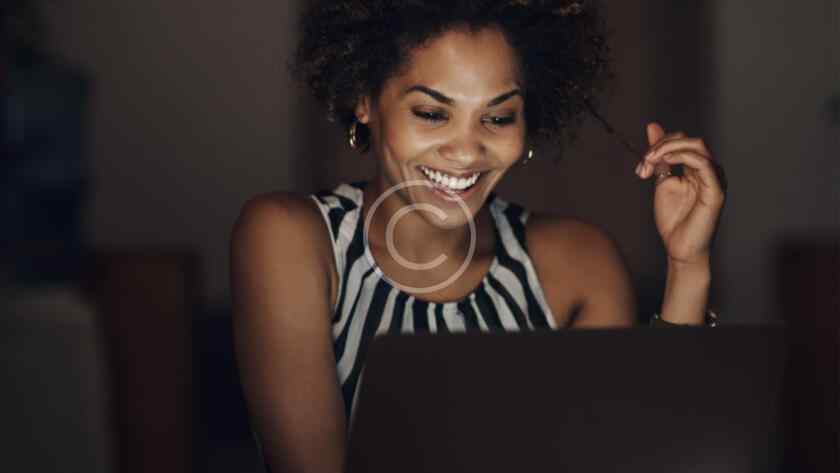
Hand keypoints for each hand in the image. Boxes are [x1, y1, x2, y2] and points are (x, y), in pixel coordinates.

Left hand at [634, 122, 725, 267]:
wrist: (678, 246)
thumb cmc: (673, 218)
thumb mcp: (661, 180)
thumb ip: (659, 156)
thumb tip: (652, 126)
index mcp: (698, 167)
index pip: (683, 142)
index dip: (660, 145)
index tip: (642, 163)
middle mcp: (710, 170)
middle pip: (690, 141)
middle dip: (663, 146)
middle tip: (645, 160)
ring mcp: (715, 179)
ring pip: (698, 147)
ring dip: (669, 149)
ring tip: (650, 161)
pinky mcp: (716, 191)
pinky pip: (705, 164)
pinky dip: (684, 157)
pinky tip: (666, 162)